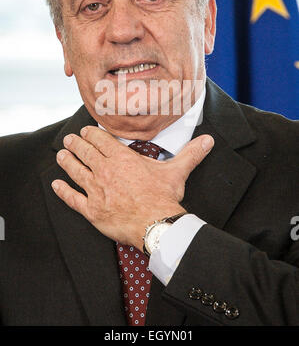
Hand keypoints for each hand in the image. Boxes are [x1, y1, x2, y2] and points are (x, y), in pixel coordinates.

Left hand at [52, 126, 213, 249]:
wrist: (155, 224)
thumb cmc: (163, 197)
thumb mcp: (177, 171)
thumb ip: (191, 153)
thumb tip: (208, 140)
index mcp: (122, 159)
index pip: (101, 140)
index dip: (91, 134)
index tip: (85, 131)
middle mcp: (105, 171)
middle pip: (85, 152)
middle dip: (76, 144)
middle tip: (70, 139)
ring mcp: (96, 190)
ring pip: (75, 171)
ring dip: (66, 161)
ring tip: (61, 155)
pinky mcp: (92, 210)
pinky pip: (72, 199)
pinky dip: (63, 191)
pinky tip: (56, 185)